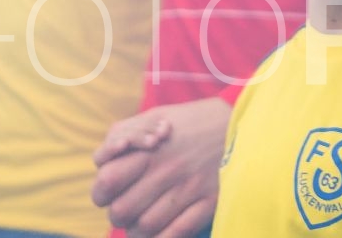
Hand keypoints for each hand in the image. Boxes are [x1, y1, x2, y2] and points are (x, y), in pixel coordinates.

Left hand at [92, 97, 230, 237]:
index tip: (110, 192)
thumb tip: (101, 162)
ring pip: (146, 226)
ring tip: (144, 219)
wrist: (240, 121)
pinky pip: (178, 232)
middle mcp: (166, 170)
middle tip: (127, 209)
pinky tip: (162, 231)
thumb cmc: (192, 120)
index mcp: (149, 149)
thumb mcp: (154, 116)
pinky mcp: (210, 201)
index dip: (102, 192)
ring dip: (138, 229)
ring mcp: (189, 188)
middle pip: (122, 211)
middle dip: (119, 214)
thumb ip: (123, 135)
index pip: (106, 182)